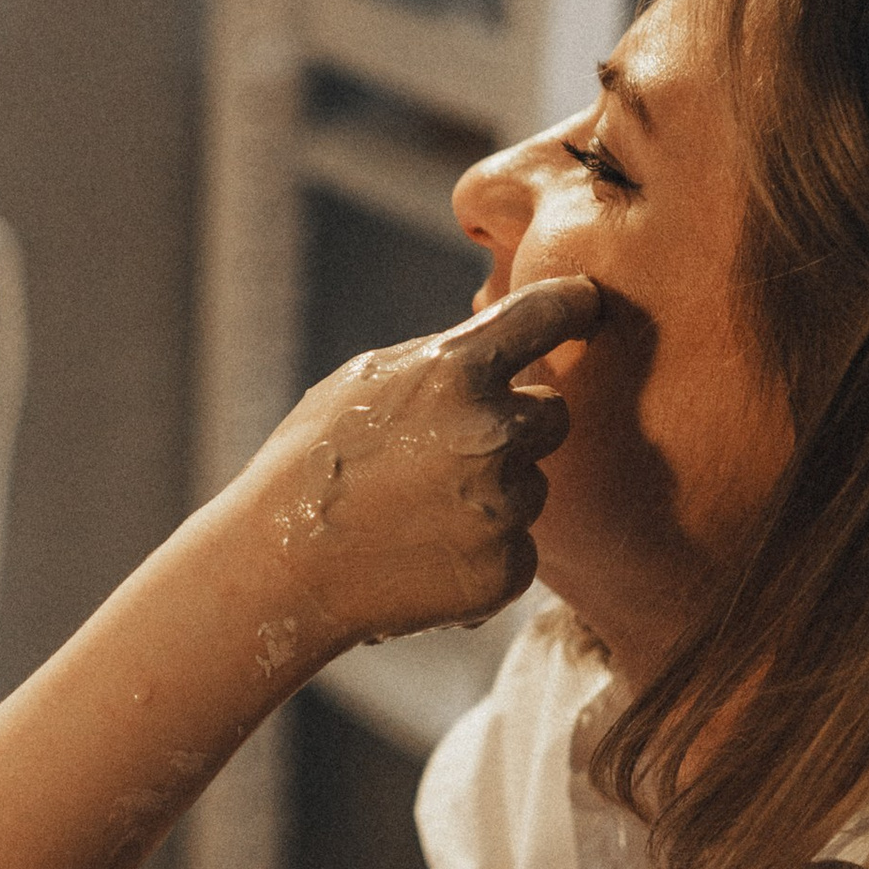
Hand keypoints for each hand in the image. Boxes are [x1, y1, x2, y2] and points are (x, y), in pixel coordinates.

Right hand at [227, 272, 597, 660]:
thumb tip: (509, 347)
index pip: (547, 314)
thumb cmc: (314, 460)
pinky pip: (521, 544)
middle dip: (515, 425)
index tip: (586, 299)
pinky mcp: (508, 569)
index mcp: (458, 370)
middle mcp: (495, 433)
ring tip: (421, 509)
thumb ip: (447, 359)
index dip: (571, 302)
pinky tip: (426, 549)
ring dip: (496, 491)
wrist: (282, 569)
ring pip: (535, 483)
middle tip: (449, 450)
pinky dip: (485, 547)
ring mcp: (506, 507)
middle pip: (553, 412)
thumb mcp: (367, 378)